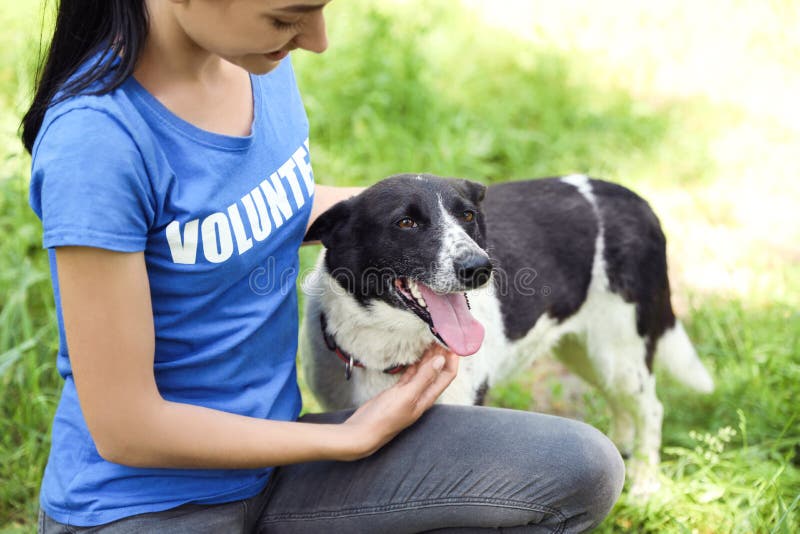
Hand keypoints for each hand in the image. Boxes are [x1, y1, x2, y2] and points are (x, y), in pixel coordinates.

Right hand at [339, 343, 458, 459]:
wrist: (364, 430)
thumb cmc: (386, 418)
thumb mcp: (407, 395)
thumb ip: (424, 378)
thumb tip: (441, 360)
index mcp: (427, 397)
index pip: (447, 375)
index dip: (452, 360)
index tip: (453, 343)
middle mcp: (421, 394)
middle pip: (437, 371)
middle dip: (441, 354)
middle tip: (442, 336)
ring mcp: (410, 393)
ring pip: (424, 371)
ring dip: (429, 357)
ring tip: (431, 340)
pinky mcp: (398, 391)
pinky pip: (411, 374)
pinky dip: (415, 364)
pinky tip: (415, 355)